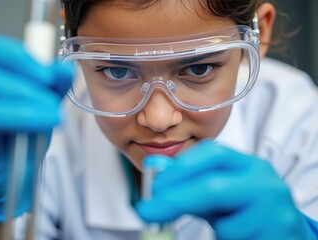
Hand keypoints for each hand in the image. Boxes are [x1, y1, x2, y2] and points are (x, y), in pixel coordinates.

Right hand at [0, 35, 72, 221]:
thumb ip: (52, 88)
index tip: (49, 72)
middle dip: (25, 70)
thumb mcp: (44, 109)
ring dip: (24, 94)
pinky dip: (16, 115)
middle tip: (52, 90)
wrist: (13, 178)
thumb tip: (63, 69)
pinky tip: (41, 124)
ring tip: (52, 113)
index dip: (20, 54)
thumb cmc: (23, 142)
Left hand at [136, 140, 315, 238]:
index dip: (179, 168)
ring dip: (214, 228)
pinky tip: (242, 236)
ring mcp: (275, 210)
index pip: (211, 153)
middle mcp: (264, 182)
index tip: (155, 186)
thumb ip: (193, 185)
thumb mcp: (221, 193)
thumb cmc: (247, 211)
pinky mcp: (279, 234)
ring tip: (228, 226)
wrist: (285, 233)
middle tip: (148, 211)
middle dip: (176, 199)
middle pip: (213, 186)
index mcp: (248, 164)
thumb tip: (157, 179)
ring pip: (224, 224)